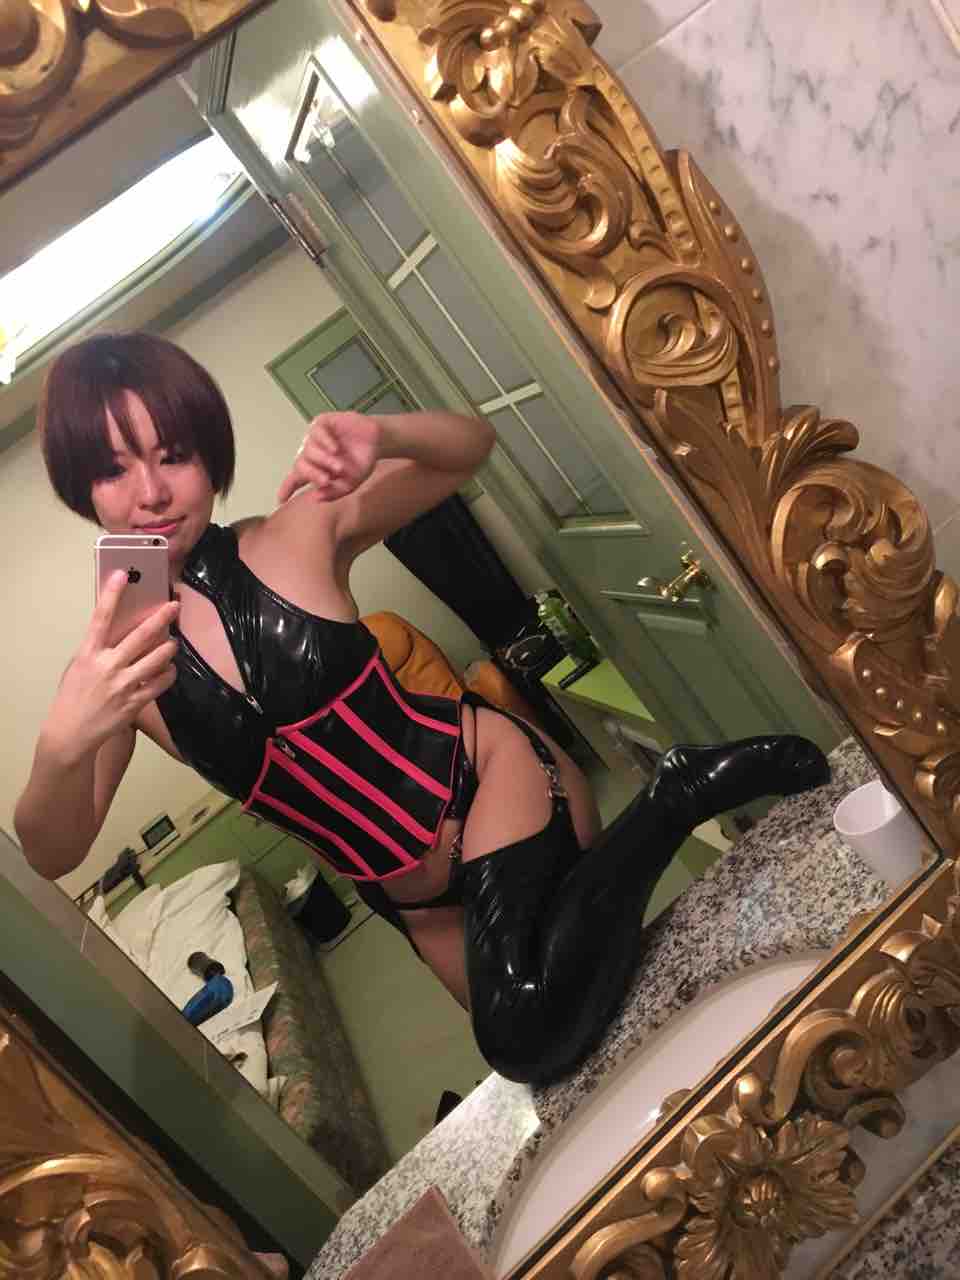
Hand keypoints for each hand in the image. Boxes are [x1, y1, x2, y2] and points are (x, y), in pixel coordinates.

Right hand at [40, 571, 179, 764]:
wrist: (71, 731)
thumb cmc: (74, 694)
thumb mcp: (79, 665)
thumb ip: (98, 647)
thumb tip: (119, 627)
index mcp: (89, 653)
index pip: (101, 618)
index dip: (112, 595)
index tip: (122, 575)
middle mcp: (107, 666)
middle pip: (140, 635)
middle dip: (161, 617)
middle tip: (175, 606)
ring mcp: (122, 684)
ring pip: (157, 658)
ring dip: (169, 647)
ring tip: (171, 643)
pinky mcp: (134, 702)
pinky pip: (161, 683)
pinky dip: (169, 674)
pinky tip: (169, 669)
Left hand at [277, 412, 380, 504]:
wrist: (377, 441)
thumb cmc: (361, 461)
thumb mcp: (350, 483)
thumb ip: (334, 492)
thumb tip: (316, 498)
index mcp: (315, 469)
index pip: (296, 479)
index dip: (287, 488)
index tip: (280, 499)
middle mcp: (311, 453)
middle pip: (300, 465)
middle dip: (312, 474)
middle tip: (325, 481)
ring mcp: (315, 438)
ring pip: (308, 450)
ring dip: (323, 460)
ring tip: (339, 467)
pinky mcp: (322, 423)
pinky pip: (316, 432)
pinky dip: (325, 442)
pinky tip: (335, 449)